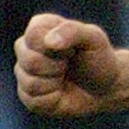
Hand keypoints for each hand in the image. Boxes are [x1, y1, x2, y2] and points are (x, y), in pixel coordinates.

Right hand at [14, 12, 128, 116]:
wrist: (105, 87)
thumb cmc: (98, 57)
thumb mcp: (93, 38)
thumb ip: (71, 31)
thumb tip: (49, 42)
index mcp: (39, 27)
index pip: (33, 36)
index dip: (57, 47)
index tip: (72, 50)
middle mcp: (26, 48)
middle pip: (29, 61)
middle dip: (57, 67)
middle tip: (69, 65)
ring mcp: (23, 72)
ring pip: (30, 83)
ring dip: (55, 84)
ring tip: (64, 78)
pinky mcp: (26, 95)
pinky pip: (33, 101)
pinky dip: (52, 100)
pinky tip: (60, 93)